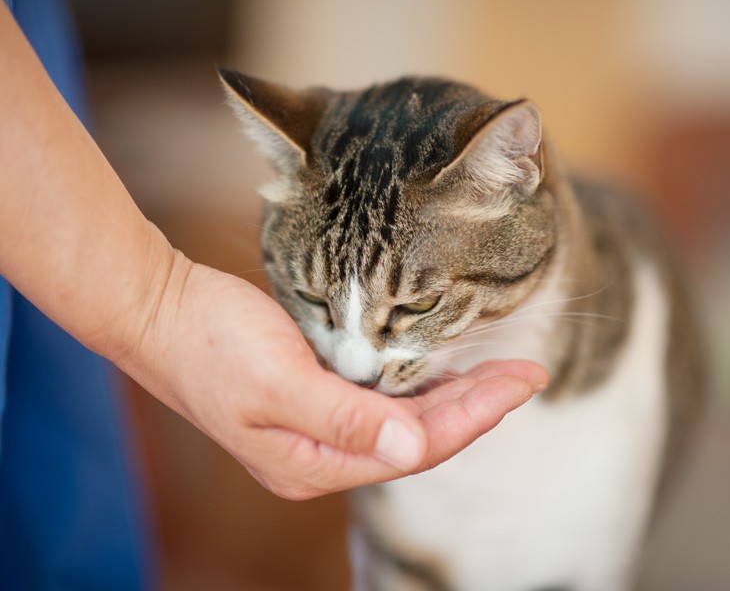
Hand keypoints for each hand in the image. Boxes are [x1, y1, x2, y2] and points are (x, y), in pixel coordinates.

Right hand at [119, 252, 547, 499]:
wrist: (159, 311)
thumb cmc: (208, 342)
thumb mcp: (275, 381)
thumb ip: (345, 420)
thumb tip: (414, 450)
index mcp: (311, 463)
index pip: (415, 448)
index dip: (475, 416)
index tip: (522, 382)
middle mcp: (320, 455)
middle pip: (417, 439)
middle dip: (476, 407)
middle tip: (525, 373)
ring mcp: (317, 429)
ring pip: (403, 424)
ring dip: (452, 399)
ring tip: (498, 373)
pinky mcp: (314, 400)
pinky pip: (382, 405)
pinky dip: (418, 388)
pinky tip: (442, 368)